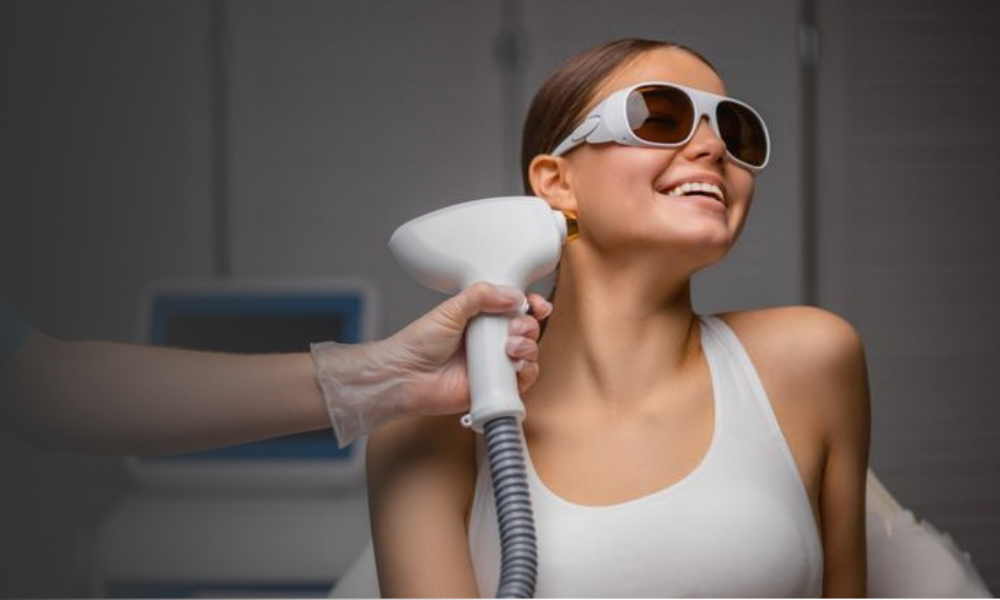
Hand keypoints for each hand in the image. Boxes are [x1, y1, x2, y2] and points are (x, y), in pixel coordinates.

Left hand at [312, 282, 551, 445]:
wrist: (406, 375)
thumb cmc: (419, 344)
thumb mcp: (450, 309)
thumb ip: (481, 295)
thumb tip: (514, 295)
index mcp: (481, 319)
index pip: (515, 308)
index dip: (531, 305)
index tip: (536, 304)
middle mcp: (490, 341)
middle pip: (527, 330)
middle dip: (528, 326)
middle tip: (514, 328)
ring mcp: (494, 365)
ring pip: (529, 354)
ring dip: (528, 347)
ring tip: (509, 347)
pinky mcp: (495, 387)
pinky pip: (523, 381)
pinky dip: (526, 372)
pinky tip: (514, 365)